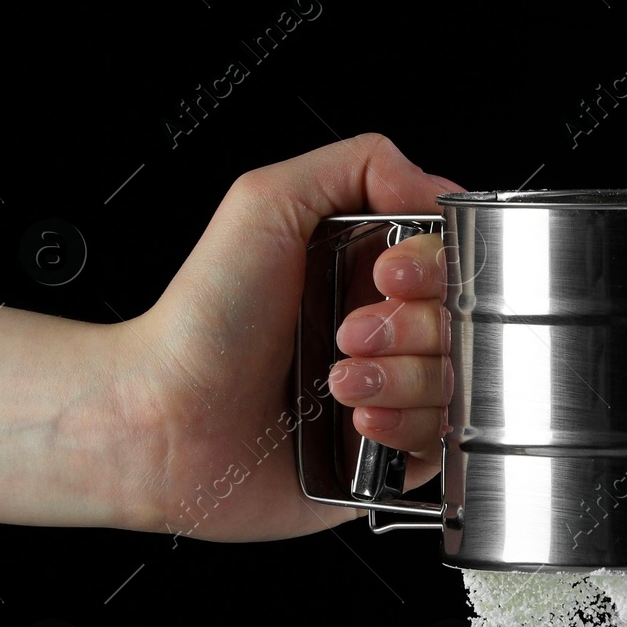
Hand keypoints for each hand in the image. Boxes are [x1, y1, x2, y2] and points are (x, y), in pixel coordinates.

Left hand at [118, 133, 460, 542]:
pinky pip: (441, 445)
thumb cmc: (200, 325)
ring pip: (457, 386)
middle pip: (462, 324)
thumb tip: (436, 188)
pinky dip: (403, 429)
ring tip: (339, 381)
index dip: (433, 269)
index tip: (388, 275)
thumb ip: (358, 166)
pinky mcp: (388, 460)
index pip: (452, 262)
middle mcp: (384, 333)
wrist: (164, 422)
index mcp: (366, 273)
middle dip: (409, 328)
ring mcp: (390, 397)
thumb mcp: (264, 204)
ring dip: (401, 380)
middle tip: (348, 333)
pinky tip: (355, 421)